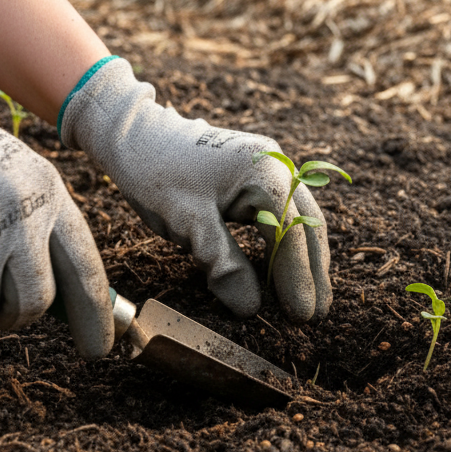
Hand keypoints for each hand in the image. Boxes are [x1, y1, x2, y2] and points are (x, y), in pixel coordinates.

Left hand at [59, 57, 331, 322]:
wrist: (134, 133)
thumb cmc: (156, 172)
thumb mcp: (186, 220)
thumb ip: (222, 261)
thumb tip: (251, 308)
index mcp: (266, 173)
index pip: (292, 234)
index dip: (298, 278)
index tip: (303, 317)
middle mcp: (278, 166)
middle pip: (307, 226)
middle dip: (313, 273)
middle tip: (316, 317)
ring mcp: (272, 168)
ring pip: (301, 220)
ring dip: (306, 260)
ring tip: (311, 300)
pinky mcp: (260, 175)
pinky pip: (284, 214)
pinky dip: (289, 244)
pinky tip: (287, 270)